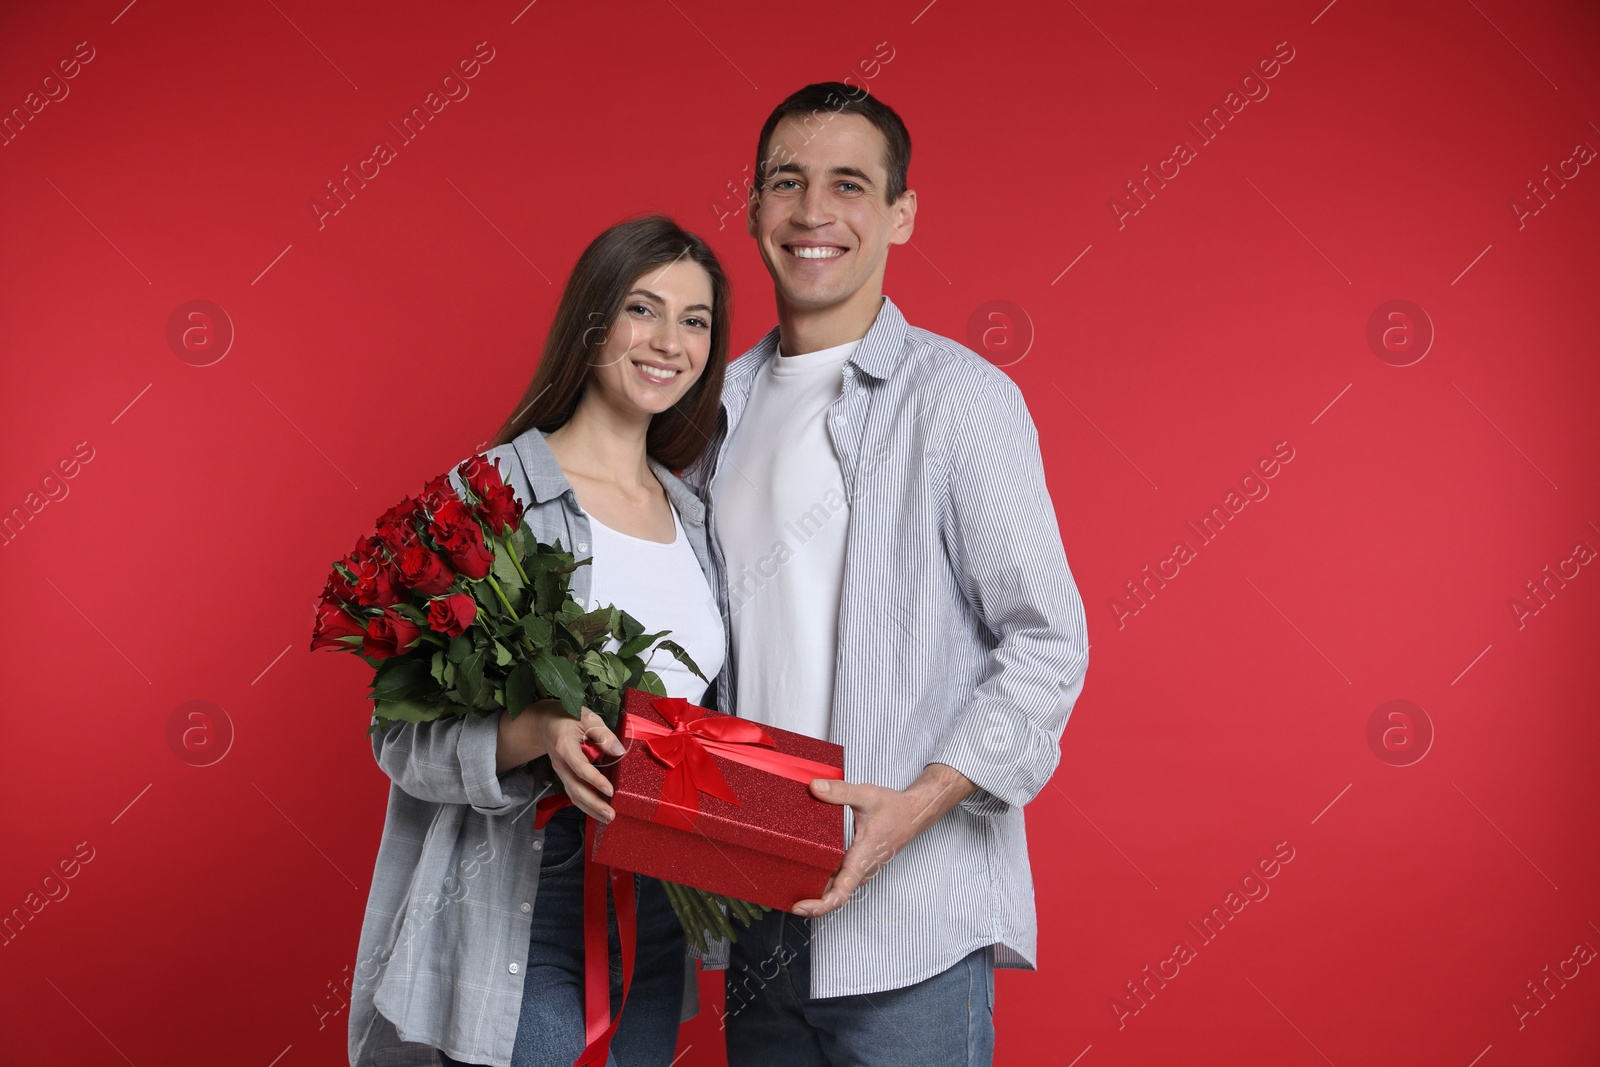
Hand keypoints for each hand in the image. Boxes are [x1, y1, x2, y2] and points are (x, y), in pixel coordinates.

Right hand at [499, 700, 625, 821]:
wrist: (544, 722)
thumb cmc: (567, 717)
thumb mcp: (586, 717)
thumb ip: (603, 733)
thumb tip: (619, 751)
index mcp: (564, 746)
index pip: (580, 767)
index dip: (594, 780)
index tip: (610, 790)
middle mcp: (559, 763)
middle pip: (575, 788)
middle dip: (593, 803)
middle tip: (611, 814)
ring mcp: (560, 772)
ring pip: (573, 795)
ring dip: (590, 809)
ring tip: (607, 818)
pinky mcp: (564, 776)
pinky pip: (573, 793)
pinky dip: (585, 805)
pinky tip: (597, 813)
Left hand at [790, 764, 975, 918]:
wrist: (914, 814)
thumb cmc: (894, 808)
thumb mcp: (867, 795)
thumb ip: (840, 792)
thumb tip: (814, 788)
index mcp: (863, 858)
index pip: (842, 892)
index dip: (820, 905)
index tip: (800, 907)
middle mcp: (862, 869)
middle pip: (835, 895)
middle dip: (811, 902)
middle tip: (784, 898)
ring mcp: (862, 870)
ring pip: (838, 889)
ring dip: (818, 893)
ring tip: (791, 890)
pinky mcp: (861, 865)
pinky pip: (842, 880)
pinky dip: (825, 883)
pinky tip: (808, 874)